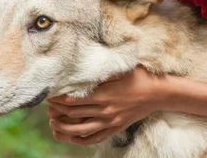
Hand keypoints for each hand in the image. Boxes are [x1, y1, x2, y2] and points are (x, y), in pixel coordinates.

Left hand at [47, 66, 163, 145]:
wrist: (157, 93)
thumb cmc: (139, 76)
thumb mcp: (118, 69)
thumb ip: (99, 71)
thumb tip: (80, 67)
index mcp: (104, 94)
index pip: (73, 99)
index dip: (58, 98)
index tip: (50, 94)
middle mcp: (105, 110)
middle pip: (74, 113)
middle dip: (57, 110)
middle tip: (48, 105)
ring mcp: (110, 121)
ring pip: (81, 129)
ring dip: (64, 127)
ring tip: (53, 122)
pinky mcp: (116, 128)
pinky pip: (96, 138)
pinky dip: (82, 140)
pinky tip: (72, 137)